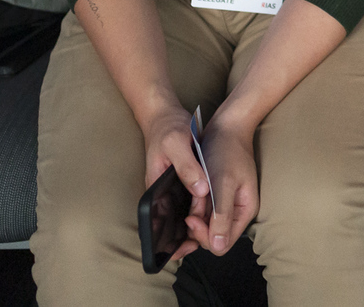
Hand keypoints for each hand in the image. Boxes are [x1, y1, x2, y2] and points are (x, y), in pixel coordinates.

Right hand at [139, 104, 211, 263]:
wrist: (166, 115)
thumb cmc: (169, 129)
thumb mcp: (178, 144)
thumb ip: (188, 168)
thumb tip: (201, 191)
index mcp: (154, 188)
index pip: (157, 222)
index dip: (169, 238)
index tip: (184, 247)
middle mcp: (159, 192)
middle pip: (168, 222)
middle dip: (182, 236)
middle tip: (198, 245)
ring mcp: (169, 188)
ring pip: (178, 214)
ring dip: (192, 224)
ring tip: (207, 233)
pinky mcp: (180, 182)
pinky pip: (186, 202)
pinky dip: (196, 210)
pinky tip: (209, 213)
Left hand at [187, 117, 258, 255]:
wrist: (227, 127)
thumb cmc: (227, 152)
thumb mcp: (223, 184)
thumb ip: (222, 215)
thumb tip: (219, 247)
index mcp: (245, 210)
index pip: (223, 242)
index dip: (205, 235)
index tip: (191, 218)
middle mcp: (238, 211)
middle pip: (214, 237)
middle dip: (199, 227)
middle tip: (189, 209)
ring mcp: (228, 205)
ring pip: (207, 226)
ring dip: (196, 217)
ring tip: (191, 199)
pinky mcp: (219, 198)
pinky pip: (205, 214)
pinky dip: (196, 209)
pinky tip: (190, 199)